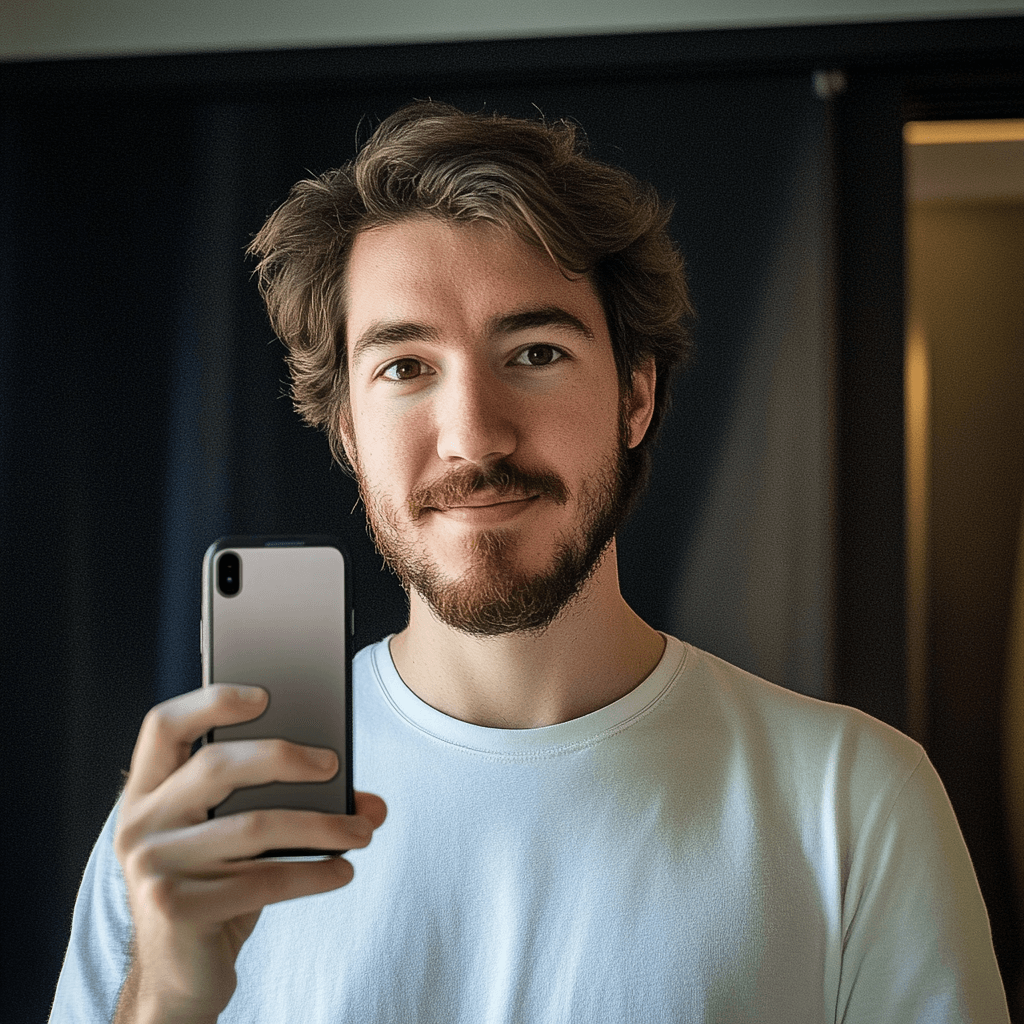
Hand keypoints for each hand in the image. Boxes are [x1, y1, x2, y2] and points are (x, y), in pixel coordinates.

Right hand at [113, 684, 385, 1023]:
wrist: (179, 977)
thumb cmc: (217, 888)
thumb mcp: (236, 841)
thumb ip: (285, 807)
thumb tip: (370, 802)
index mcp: (146, 793)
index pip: (164, 725)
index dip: (212, 701)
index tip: (266, 694)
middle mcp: (138, 824)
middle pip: (217, 764)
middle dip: (287, 757)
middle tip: (334, 765)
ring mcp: (152, 867)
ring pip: (254, 826)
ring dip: (322, 825)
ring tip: (362, 830)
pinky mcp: (175, 909)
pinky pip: (263, 879)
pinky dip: (314, 873)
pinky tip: (343, 871)